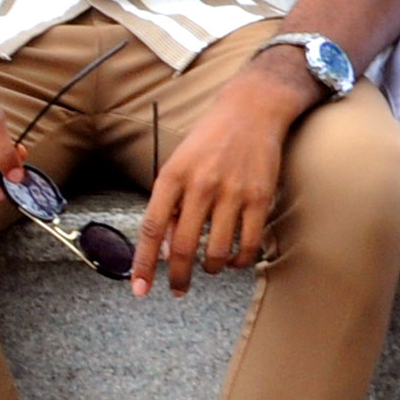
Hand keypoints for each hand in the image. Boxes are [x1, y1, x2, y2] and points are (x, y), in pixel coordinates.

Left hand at [130, 63, 309, 294]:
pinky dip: (239, 261)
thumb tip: (167, 249)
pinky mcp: (260, 198)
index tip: (139, 288)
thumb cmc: (211, 138)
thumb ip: (170, 204)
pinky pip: (248, 245)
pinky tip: (234, 260)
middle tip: (178, 290)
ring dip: (210, 268)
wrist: (253, 109)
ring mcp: (232, 192)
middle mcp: (201, 184)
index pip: (152, 228)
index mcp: (173, 175)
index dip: (144, 264)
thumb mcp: (179, 163)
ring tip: (210, 266)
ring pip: (216, 252)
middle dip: (178, 278)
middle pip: (183, 247)